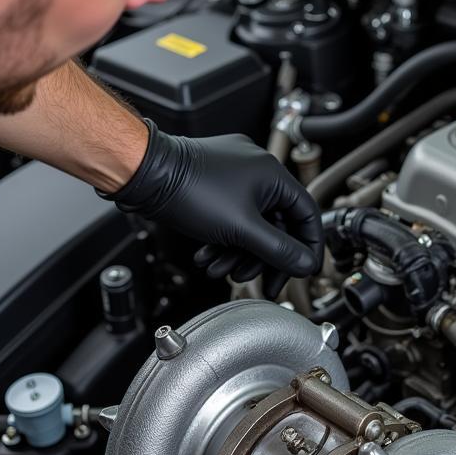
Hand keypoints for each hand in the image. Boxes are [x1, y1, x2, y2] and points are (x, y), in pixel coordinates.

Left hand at [101, 120, 322, 298]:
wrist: (146, 174)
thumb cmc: (189, 189)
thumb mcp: (242, 229)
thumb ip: (279, 250)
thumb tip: (306, 263)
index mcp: (273, 174)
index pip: (308, 214)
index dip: (309, 246)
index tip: (304, 269)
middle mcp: (258, 171)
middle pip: (277, 225)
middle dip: (264, 258)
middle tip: (261, 283)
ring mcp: (235, 176)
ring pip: (251, 225)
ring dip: (239, 254)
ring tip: (222, 271)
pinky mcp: (215, 184)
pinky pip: (232, 217)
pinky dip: (223, 241)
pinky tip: (208, 257)